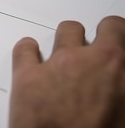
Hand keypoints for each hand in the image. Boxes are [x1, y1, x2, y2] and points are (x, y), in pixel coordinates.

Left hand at [9, 15, 124, 127]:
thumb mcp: (124, 111)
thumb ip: (119, 88)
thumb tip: (117, 85)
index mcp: (118, 67)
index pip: (118, 29)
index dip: (116, 35)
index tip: (115, 40)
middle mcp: (89, 59)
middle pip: (93, 28)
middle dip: (94, 37)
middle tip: (92, 52)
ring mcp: (58, 64)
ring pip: (64, 32)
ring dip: (66, 42)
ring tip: (64, 57)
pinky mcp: (27, 75)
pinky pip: (25, 48)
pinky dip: (28, 50)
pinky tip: (32, 59)